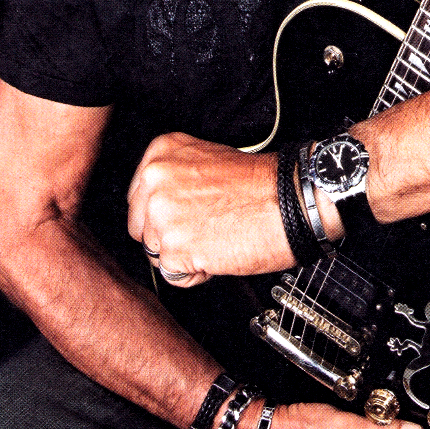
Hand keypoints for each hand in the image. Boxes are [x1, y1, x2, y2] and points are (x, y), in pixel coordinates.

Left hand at [127, 133, 292, 283]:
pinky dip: (195, 272)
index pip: (138, 196)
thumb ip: (175, 178)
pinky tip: (218, 251)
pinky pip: (172, 275)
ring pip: (154, 252)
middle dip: (168, 235)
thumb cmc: (260, 184)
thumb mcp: (207, 160)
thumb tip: (155, 204)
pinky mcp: (174, 249)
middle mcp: (155, 180)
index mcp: (161, 153)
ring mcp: (162, 214)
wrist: (291, 201)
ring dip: (183, 254)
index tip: (188, 211)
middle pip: (140, 227)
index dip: (165, 212)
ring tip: (215, 236)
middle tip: (204, 226)